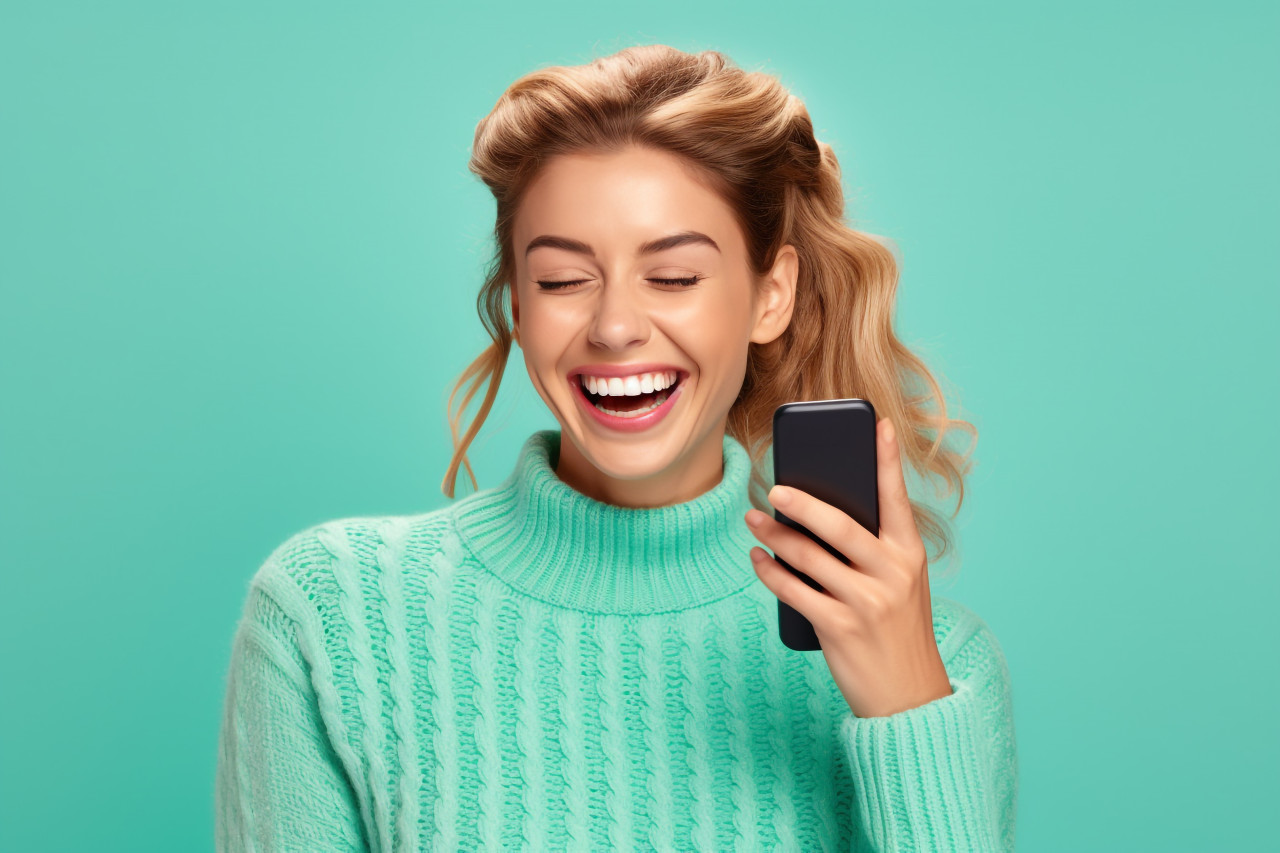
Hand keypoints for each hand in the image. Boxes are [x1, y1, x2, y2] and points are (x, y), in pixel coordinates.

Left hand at [745, 417, 952, 717]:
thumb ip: (874, 551)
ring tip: (752, 518)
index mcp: (910, 555)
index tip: (880, 424)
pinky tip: (757, 558)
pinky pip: (794, 591)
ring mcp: (867, 602)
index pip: (897, 498)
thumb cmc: (897, 631)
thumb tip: (817, 514)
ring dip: (774, 535)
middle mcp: (892, 573)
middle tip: (775, 486)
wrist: (910, 696)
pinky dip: (769, 572)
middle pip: (840, 524)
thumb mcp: (901, 585)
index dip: (887, 459)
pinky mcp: (840, 627)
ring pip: (809, 556)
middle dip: (803, 501)